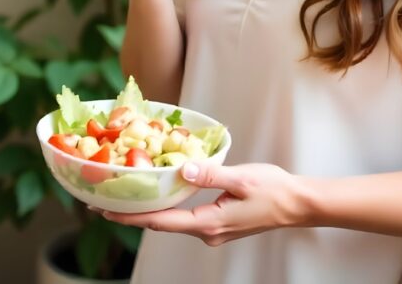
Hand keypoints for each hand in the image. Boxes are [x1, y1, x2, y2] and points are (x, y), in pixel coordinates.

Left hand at [99, 162, 304, 245]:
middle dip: (132, 213)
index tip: (105, 211)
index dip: (130, 217)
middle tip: (104, 200)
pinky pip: (184, 215)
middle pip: (161, 223)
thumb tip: (181, 170)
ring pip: (172, 220)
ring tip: (126, 194)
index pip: (160, 222)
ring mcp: (212, 230)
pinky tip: (161, 192)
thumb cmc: (273, 191)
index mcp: (208, 224)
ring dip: (149, 208)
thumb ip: (210, 175)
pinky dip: (168, 205)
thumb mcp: (241, 178)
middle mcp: (206, 232)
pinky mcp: (218, 222)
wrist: (296, 205)